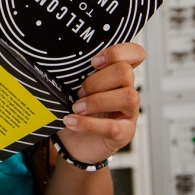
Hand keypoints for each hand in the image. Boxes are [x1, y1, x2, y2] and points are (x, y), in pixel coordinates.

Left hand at [56, 42, 144, 163]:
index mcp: (117, 76)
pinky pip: (112, 126)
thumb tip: (58, 64)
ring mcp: (129, 112)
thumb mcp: (75, 88)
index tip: (95, 61)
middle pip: (125, 72)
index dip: (118, 52)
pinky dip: (88, 124)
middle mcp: (127, 91)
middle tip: (79, 92)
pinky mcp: (124, 133)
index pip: (135, 54)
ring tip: (77, 107)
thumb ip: (76, 74)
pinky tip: (72, 121)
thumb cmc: (77, 110)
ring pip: (127, 96)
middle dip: (97, 80)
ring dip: (96, 101)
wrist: (74, 143)